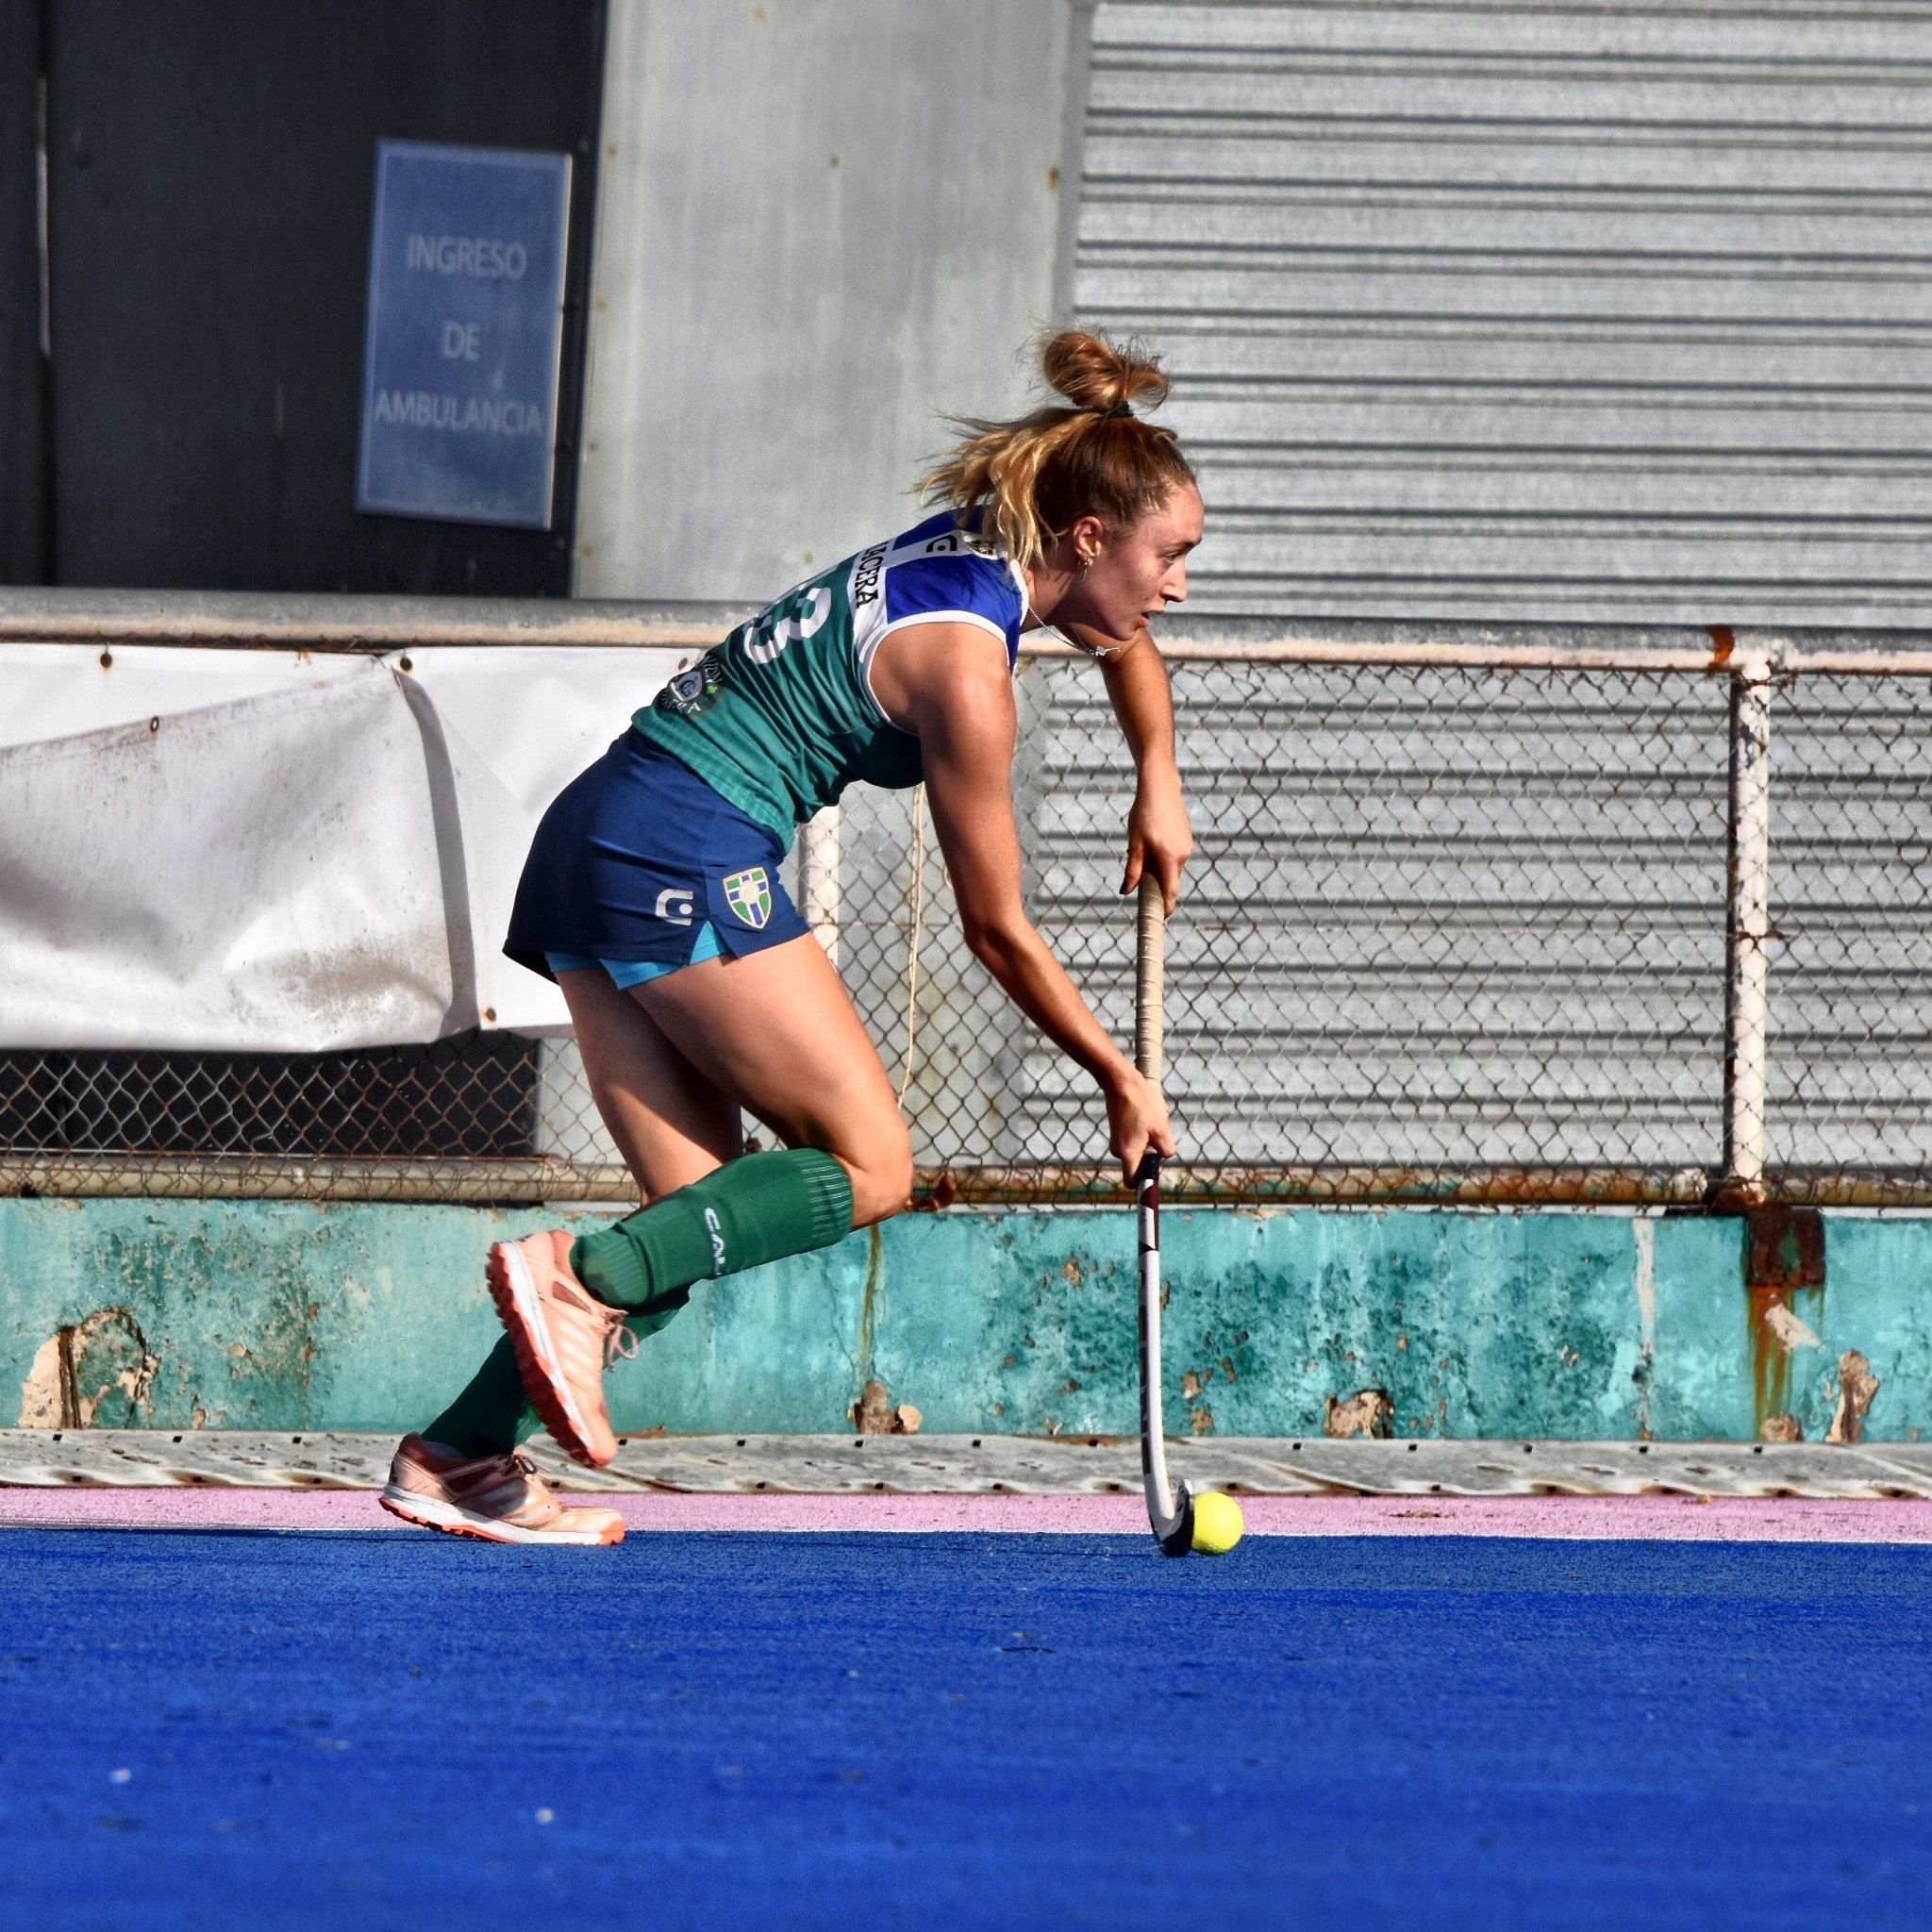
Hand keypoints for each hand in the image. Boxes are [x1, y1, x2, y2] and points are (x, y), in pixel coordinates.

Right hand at [1105, 1064, 1175, 1185]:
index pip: (1133, 1182)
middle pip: (1139, 1164)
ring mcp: (1117, 1140)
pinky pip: (1134, 1139)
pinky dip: (1144, 1131)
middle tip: (1160, 1135)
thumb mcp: (1161, 1129)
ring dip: (1150, 1139)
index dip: (1145, 1182)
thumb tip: (1164, 1157)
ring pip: (1139, 1149)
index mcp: (1128, 1154)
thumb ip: (1166, 1150)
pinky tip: (1148, 1114)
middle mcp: (1118, 1151)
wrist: (1121, 1082)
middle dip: (1153, 1154)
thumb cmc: (1142, 1105)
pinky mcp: (1118, 1130)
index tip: (1156, 1172)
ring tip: (1154, 1120)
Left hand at [1121, 765, 1191, 915]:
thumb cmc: (1144, 814)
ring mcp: (1186, 846)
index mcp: (1170, 858)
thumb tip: (1127, 891)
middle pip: (1170, 880)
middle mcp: (1183, 855)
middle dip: (1156, 884)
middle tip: (1138, 881)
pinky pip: (1174, 856)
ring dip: (1157, 868)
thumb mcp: (1134, 843)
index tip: (1160, 918)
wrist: (1160, 786)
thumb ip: (1133, 869)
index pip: (1171, 892)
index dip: (1166, 908)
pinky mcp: (1186, 839)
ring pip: (1171, 867)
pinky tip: (1150, 840)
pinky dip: (1163, 857)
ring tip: (1141, 847)